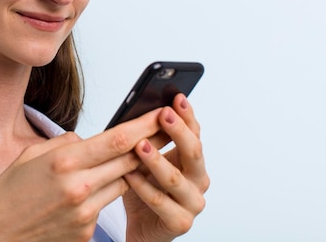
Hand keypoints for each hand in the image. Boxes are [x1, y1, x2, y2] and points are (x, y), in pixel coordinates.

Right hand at [0, 108, 164, 241]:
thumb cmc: (7, 195)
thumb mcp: (30, 155)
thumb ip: (65, 143)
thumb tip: (88, 140)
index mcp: (63, 163)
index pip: (117, 140)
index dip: (144, 126)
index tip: (161, 114)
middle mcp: (79, 188)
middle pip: (129, 161)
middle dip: (152, 144)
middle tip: (168, 129)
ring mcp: (85, 213)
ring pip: (122, 183)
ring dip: (127, 170)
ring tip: (124, 158)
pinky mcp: (87, 232)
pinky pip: (105, 205)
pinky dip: (101, 194)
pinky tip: (81, 194)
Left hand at [123, 94, 209, 241]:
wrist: (141, 228)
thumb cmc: (143, 188)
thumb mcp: (144, 159)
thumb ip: (147, 137)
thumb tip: (137, 108)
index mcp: (192, 160)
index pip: (194, 132)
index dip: (187, 115)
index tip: (177, 96)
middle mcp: (198, 179)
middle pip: (193, 152)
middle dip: (178, 131)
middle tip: (163, 114)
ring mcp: (192, 202)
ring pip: (175, 178)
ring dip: (157, 160)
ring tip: (140, 145)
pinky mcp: (180, 222)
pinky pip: (159, 202)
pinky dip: (142, 187)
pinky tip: (128, 175)